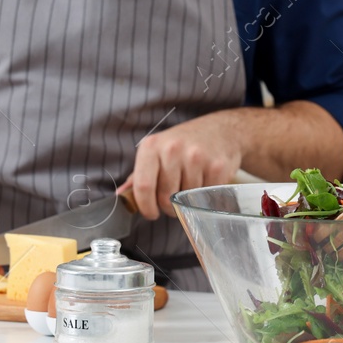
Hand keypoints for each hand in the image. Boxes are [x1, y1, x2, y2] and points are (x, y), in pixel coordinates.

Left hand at [122, 113, 242, 219]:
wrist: (221, 129)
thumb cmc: (184, 143)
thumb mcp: (157, 150)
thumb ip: (138, 175)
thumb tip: (121, 196)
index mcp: (152, 146)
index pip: (143, 186)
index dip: (145, 207)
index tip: (151, 213)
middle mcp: (173, 149)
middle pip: (165, 198)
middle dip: (167, 208)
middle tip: (172, 204)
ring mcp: (197, 157)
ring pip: (186, 200)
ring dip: (186, 203)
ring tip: (189, 190)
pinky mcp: (217, 167)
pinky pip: (206, 196)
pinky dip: (204, 197)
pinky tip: (204, 185)